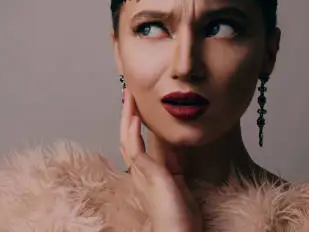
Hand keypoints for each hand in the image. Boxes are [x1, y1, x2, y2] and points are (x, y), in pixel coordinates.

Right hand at [120, 89, 202, 231]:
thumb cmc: (181, 216)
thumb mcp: (179, 182)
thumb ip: (174, 164)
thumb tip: (174, 146)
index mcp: (146, 173)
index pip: (135, 142)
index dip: (134, 123)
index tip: (137, 105)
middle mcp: (139, 172)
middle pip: (127, 136)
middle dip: (127, 114)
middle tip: (129, 93)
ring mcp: (141, 173)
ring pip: (127, 138)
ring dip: (128, 116)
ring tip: (129, 97)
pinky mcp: (148, 175)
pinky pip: (135, 150)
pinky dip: (134, 132)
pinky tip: (135, 118)